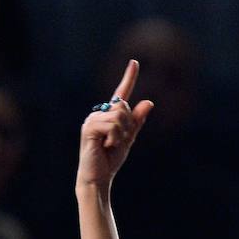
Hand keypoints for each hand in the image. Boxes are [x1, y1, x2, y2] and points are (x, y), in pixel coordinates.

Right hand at [76, 59, 153, 190]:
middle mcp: (99, 113)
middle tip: (116, 142)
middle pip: (123, 107)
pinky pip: (112, 126)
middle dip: (128, 126)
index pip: (121, 93)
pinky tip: (105, 146)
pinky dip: (115, 138)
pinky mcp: (89, 127)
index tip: (135, 62)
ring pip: (119, 116)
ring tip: (110, 145)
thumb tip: (149, 101)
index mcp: (109, 115)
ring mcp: (92, 119)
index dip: (129, 77)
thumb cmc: (111, 159)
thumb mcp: (129, 138)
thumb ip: (137, 121)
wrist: (98, 176)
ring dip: (121, 134)